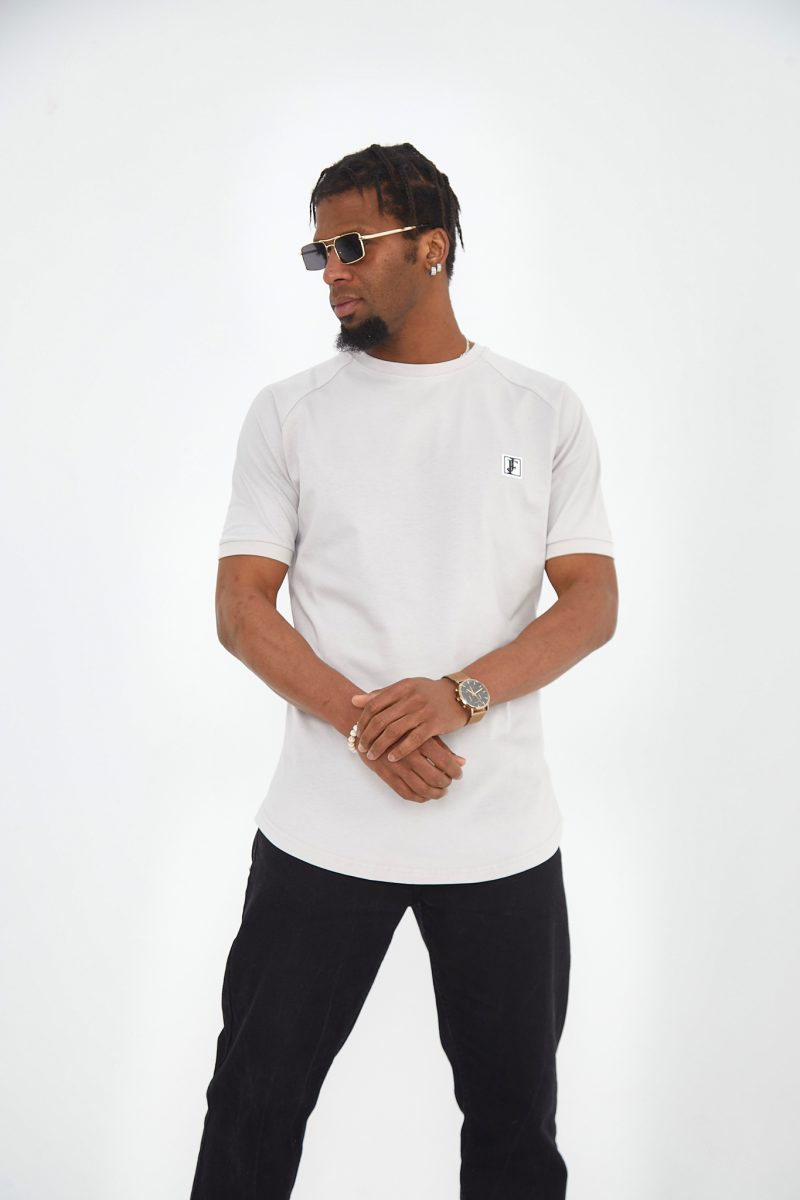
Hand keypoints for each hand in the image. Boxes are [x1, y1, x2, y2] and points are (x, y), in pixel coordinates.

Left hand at [351, 676, 467, 763]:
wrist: (459, 695)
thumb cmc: (429, 693)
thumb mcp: (406, 688)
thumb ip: (381, 694)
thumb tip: (355, 700)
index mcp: (401, 687)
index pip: (374, 704)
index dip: (363, 720)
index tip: (357, 732)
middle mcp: (410, 698)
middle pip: (381, 719)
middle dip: (368, 736)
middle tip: (360, 747)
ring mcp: (422, 711)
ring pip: (394, 731)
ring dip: (379, 745)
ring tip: (371, 755)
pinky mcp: (433, 724)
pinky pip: (413, 740)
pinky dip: (400, 750)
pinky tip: (391, 758)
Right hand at [357, 733, 465, 803]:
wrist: (367, 726)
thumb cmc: (398, 726)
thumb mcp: (420, 730)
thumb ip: (442, 747)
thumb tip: (462, 762)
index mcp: (420, 740)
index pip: (445, 761)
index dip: (455, 771)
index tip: (459, 774)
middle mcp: (410, 754)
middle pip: (435, 778)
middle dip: (446, 783)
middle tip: (449, 782)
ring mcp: (397, 767)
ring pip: (422, 789)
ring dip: (435, 793)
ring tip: (440, 791)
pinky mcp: (387, 775)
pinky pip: (405, 793)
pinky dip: (418, 798)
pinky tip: (425, 795)